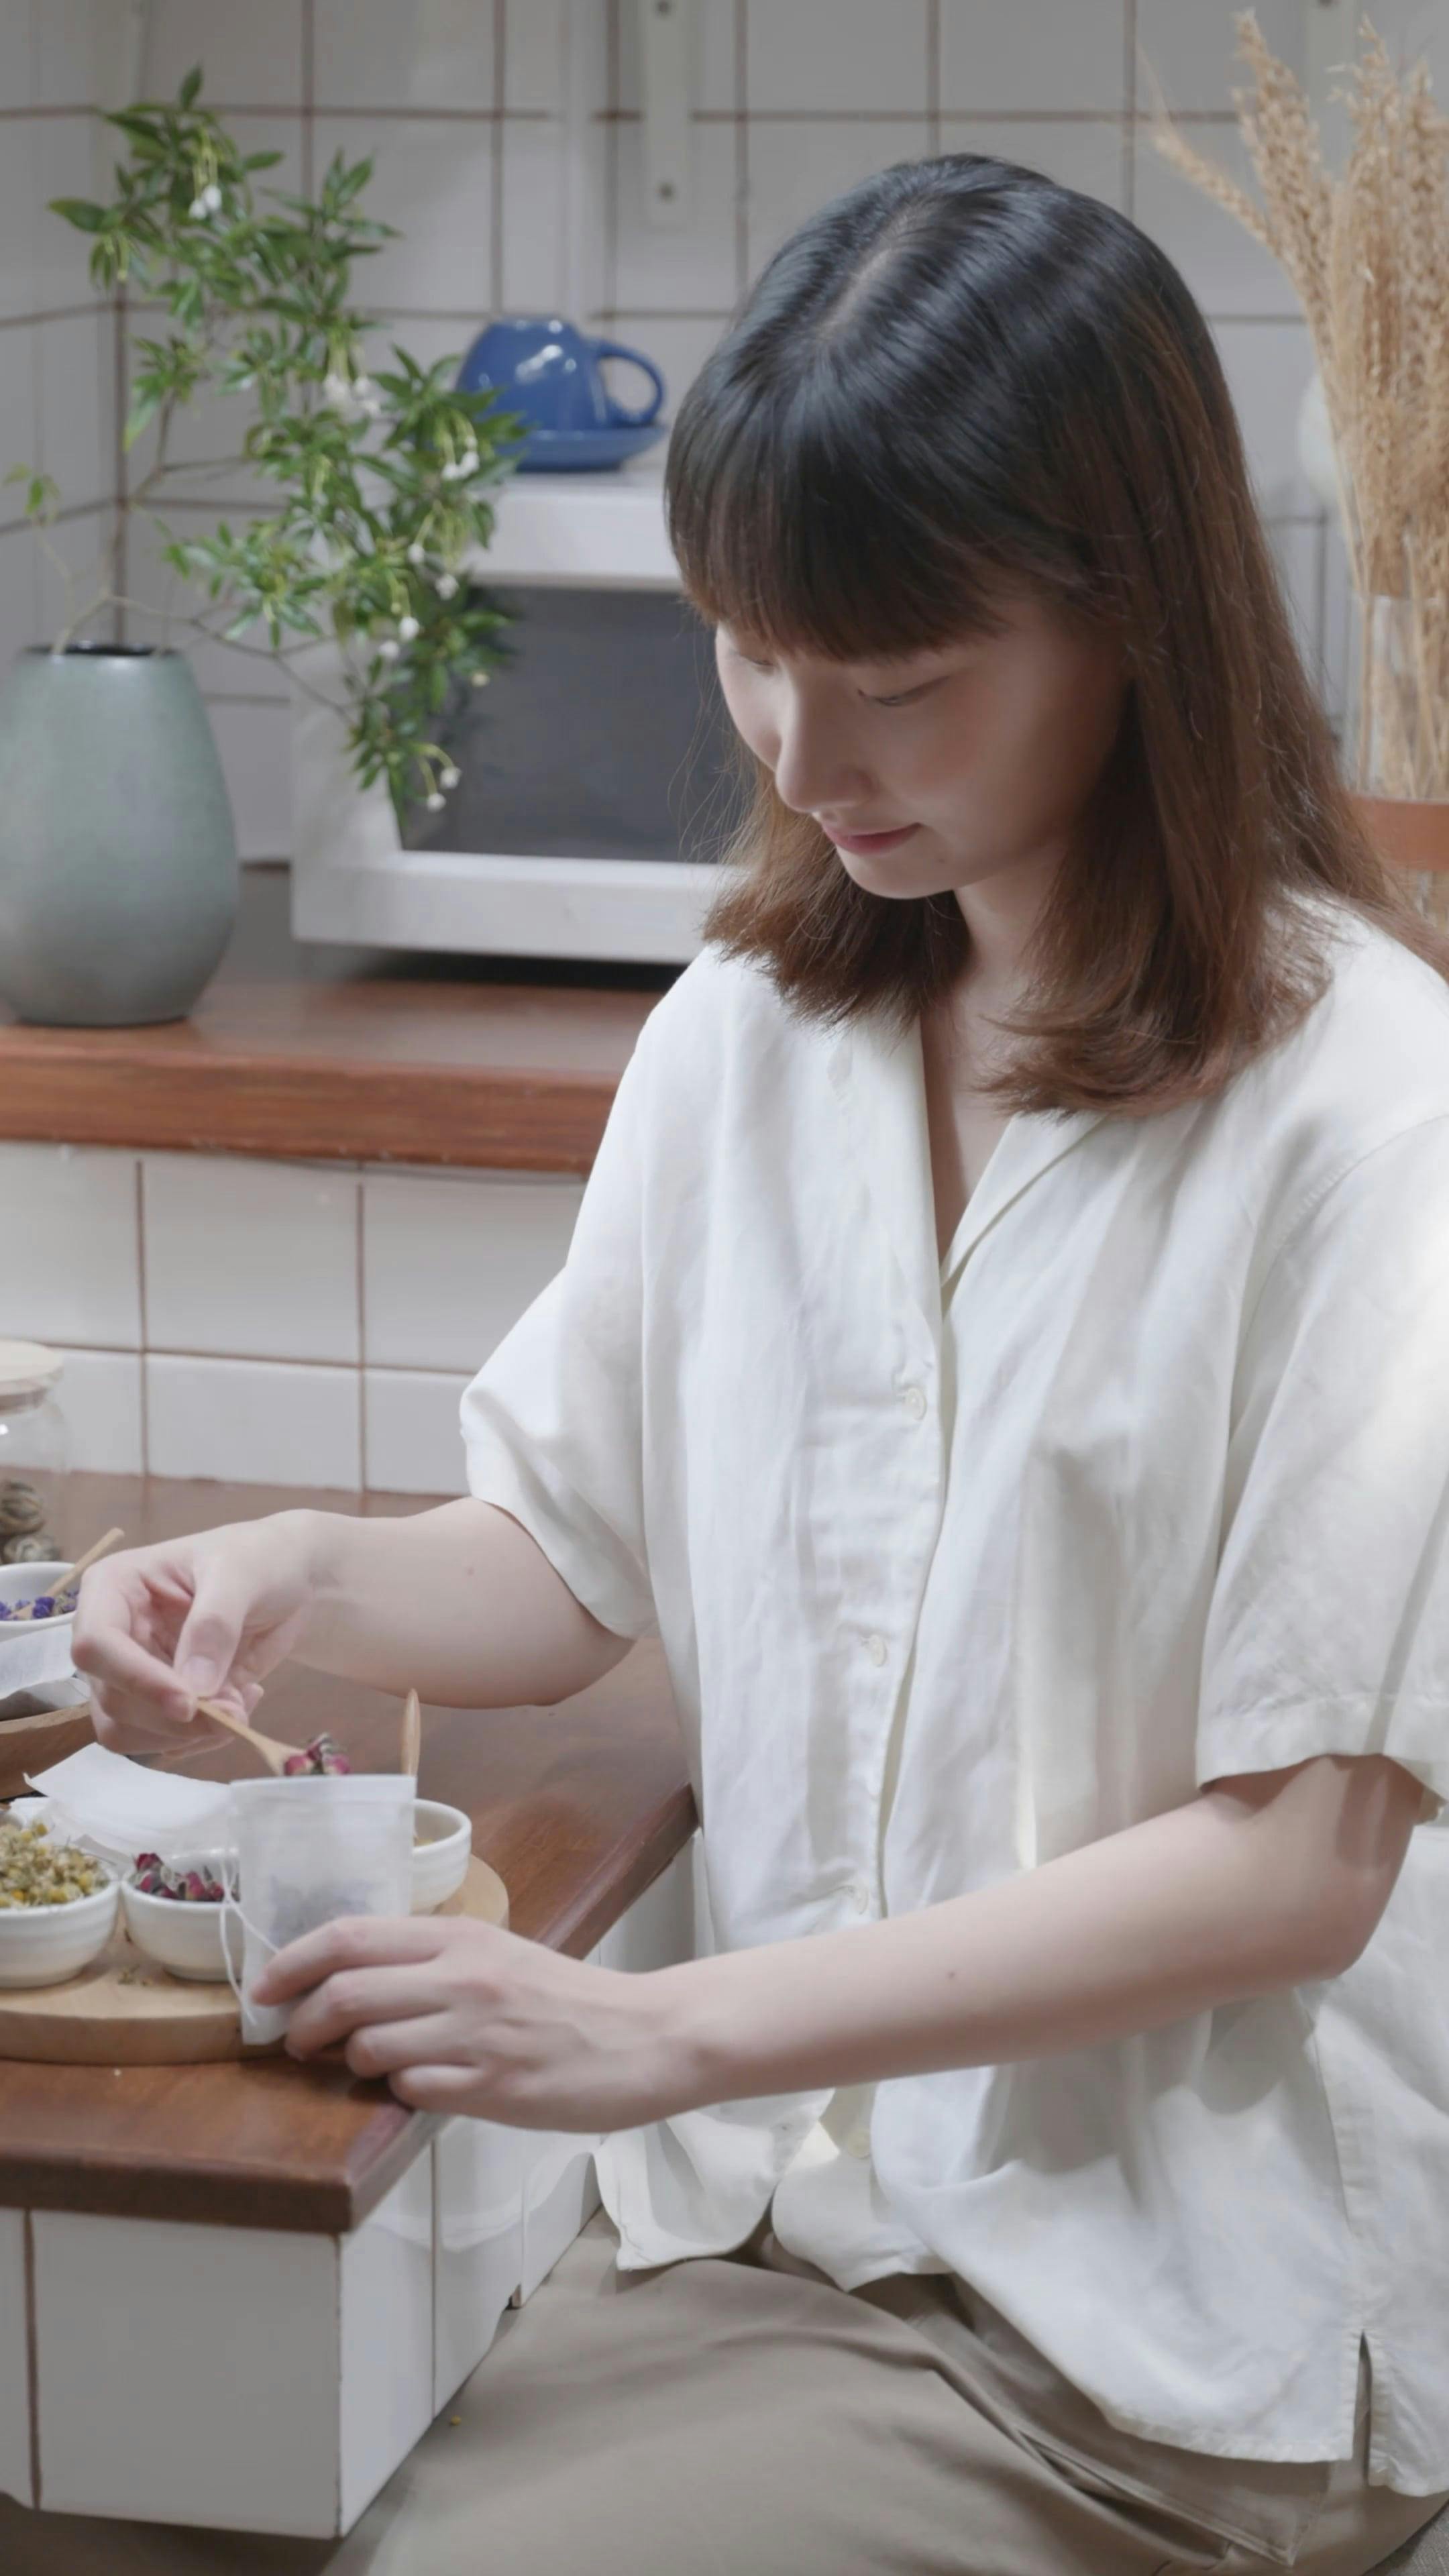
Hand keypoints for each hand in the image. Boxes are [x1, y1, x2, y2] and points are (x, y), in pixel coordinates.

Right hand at [72, 1514, 315, 1753]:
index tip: (190, 1702)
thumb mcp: (240, 1575)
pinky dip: (201, 1738)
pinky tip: (238, 1703)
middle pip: (112, 1698)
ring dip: (187, 1735)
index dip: (136, 1679)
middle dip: (174, 1718)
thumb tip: (193, 1690)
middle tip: (236, 1710)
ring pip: (128, 1730)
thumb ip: (214, 1627)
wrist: (289, 1578)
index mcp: (113, 1588)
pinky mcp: (158, 1701)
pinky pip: (161, 1741)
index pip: (96, 1645)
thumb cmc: (257, 1559)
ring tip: (240, 1704)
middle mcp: (112, 1635)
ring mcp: (132, 1672)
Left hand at [255, 1913, 691, 2131]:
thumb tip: (353, 1977)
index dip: (290, 1962)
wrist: (644, 2036)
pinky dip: (401, 2091)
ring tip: (365, 2066)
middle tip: (297, 2041)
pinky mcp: (492, 2087)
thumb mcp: (498, 1955)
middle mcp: (463, 1978)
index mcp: (461, 1937)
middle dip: (302, 2023)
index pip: (349, 1937)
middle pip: (344, 1992)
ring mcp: (476, 2035)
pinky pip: (413, 2090)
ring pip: (369, 2048)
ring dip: (351, 2063)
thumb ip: (432, 1961)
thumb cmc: (566, 1999)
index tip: (262, 1987)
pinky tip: (420, 2087)